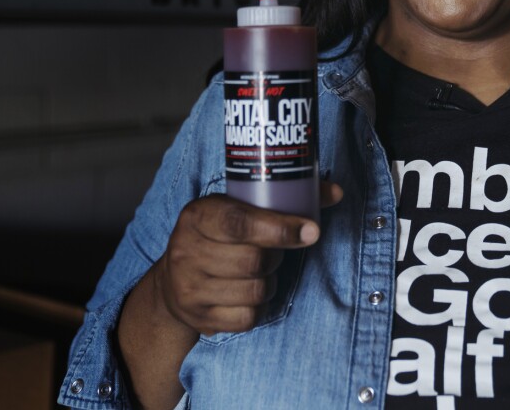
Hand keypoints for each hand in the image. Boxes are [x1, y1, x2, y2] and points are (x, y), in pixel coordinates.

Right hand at [155, 182, 342, 335]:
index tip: (311, 231)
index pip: (240, 223)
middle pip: (253, 261)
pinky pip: (247, 318)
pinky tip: (249, 293)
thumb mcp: (239, 207)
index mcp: (198, 215)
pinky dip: (259, 307)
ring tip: (260, 271)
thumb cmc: (219, 235)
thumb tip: (336, 191)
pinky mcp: (198, 318)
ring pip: (254, 291)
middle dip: (275, 257)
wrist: (173, 278)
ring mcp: (189, 288)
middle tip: (273, 251)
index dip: (280, 228)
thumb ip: (287, 197)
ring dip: (269, 282)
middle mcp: (186, 251)